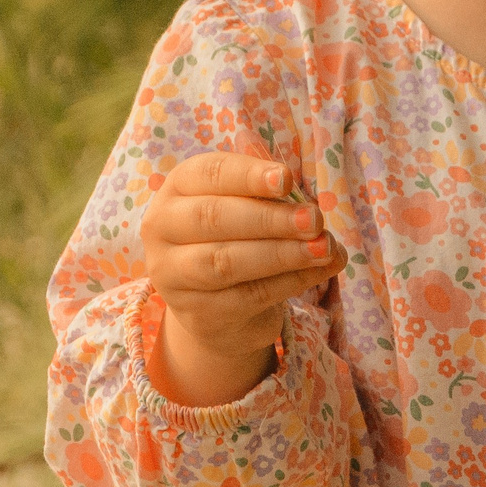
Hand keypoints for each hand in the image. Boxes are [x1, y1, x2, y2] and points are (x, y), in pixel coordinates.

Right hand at [142, 151, 347, 406]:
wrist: (218, 307)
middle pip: (214, 218)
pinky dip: (288, 282)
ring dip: (282, 253)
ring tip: (324, 248)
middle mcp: (161, 228)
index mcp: (176, 188)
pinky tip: (317, 271)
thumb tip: (308, 206)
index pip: (209, 173)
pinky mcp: (197, 313)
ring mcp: (172, 275)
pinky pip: (247, 296)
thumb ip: (271, 197)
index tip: (286, 178)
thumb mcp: (247, 206)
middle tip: (315, 220)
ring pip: (227, 262)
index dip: (248, 175)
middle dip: (270, 218)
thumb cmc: (236, 238)